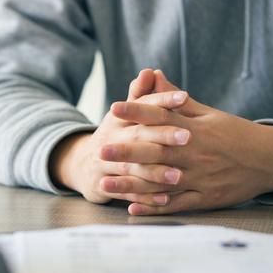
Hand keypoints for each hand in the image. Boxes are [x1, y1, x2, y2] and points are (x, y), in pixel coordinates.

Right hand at [51, 69, 190, 203]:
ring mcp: (105, 163)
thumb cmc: (115, 136)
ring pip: (132, 167)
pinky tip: (165, 200)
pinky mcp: (104, 185)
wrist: (84, 165)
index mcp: (119, 118)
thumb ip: (140, 96)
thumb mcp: (124, 115)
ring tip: (178, 175)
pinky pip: (127, 192)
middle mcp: (110, 138)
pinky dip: (145, 197)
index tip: (184, 97)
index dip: (162, 100)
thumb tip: (150, 71)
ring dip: (155, 172)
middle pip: (138, 136)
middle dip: (162, 136)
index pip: (142, 105)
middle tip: (188, 137)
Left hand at [104, 71, 272, 214]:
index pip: (162, 117)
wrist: (270, 161)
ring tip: (105, 183)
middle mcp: (196, 154)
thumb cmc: (235, 134)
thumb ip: (176, 100)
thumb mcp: (209, 114)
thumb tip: (152, 75)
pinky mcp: (205, 199)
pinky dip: (154, 207)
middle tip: (101, 149)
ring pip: (161, 182)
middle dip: (127, 151)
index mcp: (196, 130)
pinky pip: (176, 204)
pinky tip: (132, 206)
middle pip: (157, 152)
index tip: (114, 107)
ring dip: (132, 183)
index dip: (138, 112)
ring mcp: (200, 178)